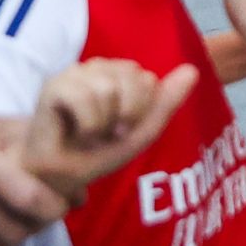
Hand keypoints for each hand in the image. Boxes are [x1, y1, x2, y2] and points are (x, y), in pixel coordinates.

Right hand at [0, 97, 76, 245]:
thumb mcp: (0, 128)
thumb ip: (42, 153)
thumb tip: (81, 193)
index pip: (25, 197)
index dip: (52, 208)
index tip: (62, 205)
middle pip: (9, 229)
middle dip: (35, 227)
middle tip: (44, 216)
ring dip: (12, 243)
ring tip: (19, 224)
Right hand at [23, 59, 200, 202]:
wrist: (55, 178)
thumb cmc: (94, 155)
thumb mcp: (138, 134)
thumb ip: (165, 103)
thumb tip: (192, 70)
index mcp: (118, 74)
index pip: (146, 80)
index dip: (138, 114)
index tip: (119, 132)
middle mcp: (97, 68)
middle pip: (132, 78)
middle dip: (124, 117)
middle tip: (104, 135)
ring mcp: (74, 73)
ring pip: (109, 88)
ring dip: (102, 124)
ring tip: (88, 134)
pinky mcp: (53, 84)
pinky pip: (85, 97)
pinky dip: (86, 124)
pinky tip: (76, 132)